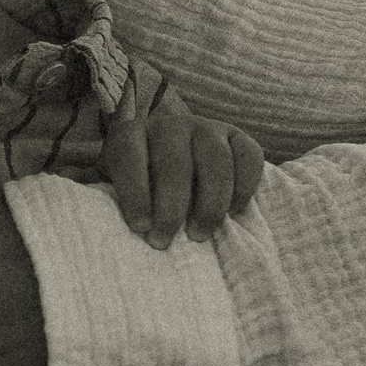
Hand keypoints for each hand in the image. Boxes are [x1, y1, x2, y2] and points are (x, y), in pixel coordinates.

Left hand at [104, 86, 266, 246]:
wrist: (171, 161)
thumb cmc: (140, 184)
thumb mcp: (116, 186)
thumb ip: (116, 200)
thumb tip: (125, 231)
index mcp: (132, 134)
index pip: (130, 158)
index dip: (135, 194)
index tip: (141, 228)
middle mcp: (170, 124)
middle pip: (174, 163)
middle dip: (170, 208)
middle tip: (165, 241)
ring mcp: (206, 127)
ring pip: (215, 160)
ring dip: (209, 203)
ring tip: (199, 234)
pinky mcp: (237, 135)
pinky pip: (249, 157)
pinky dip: (244, 186)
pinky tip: (232, 212)